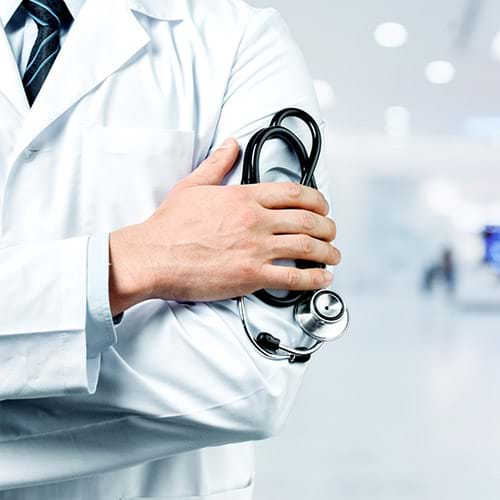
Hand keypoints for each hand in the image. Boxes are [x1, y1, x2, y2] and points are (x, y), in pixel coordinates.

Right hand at [109, 139, 340, 314]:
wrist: (153, 256)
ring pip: (306, 247)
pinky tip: (322, 278)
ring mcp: (255, 248)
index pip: (293, 192)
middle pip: (307, 220)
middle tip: (332, 232)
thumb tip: (229, 144)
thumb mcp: (193, 185)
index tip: (323, 207)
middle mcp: (255, 221)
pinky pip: (292, 278)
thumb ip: (217, 163)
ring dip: (327, 252)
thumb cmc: (170, 226)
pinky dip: (313, 279)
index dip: (316, 200)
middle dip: (327, 227)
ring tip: (333, 256)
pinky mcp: (251, 276)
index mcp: (244, 198)